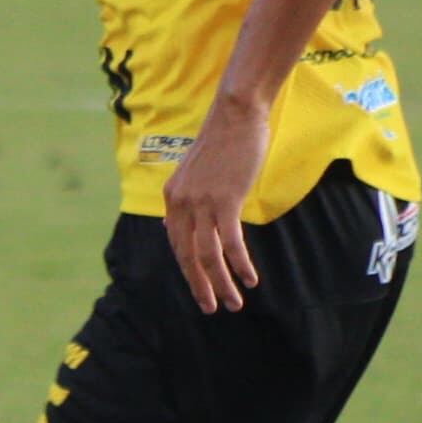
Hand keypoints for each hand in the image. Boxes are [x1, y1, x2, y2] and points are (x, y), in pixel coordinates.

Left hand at [162, 90, 273, 311]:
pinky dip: (239, 264)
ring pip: (208, 255)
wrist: (236, 114)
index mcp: (172, 198)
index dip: (188, 269)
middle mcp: (180, 203)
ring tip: (234, 303)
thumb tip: (175, 223)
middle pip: (187, 256)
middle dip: (200, 286)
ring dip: (221, 283)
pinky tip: (249, 280)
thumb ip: (187, 199)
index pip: (176, 243)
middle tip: (212, 308)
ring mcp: (201, 202)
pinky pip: (230, 242)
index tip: (200, 288)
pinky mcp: (224, 200)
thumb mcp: (196, 173)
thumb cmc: (223, 141)